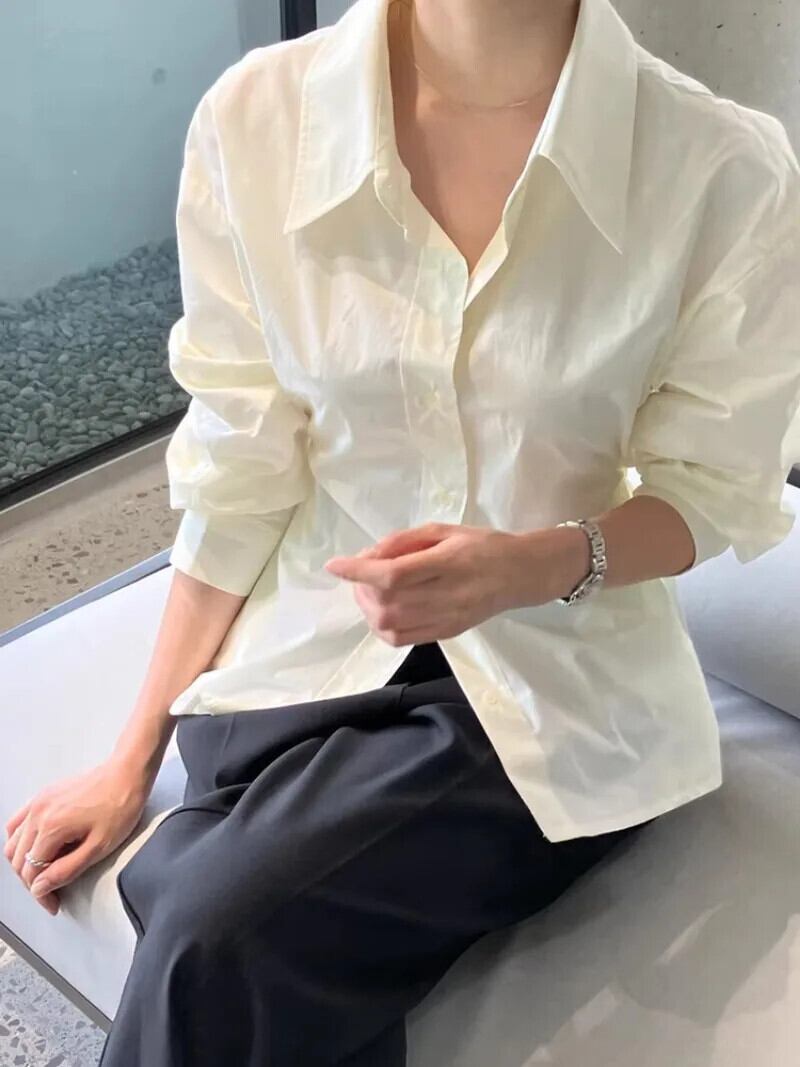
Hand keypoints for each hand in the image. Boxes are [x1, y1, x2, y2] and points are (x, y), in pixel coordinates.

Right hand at [3, 757, 150, 915]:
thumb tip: (41, 888)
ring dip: (24, 863)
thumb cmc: (120, 805)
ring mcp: (38, 802)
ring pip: (13, 843)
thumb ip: (66, 870)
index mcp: (51, 827)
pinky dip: (20, 841)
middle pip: (18, 860)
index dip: (42, 894)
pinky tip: (35, 848)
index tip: (54, 904)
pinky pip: (17, 822)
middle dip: (32, 882)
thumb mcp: (99, 847)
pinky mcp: (43, 795)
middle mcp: (38, 813)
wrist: (127, 773)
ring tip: (45, 873)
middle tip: (51, 893)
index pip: (31, 873)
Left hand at [324, 521, 529, 645]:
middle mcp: (448, 595)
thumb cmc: (483, 545)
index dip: (358, 571)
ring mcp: (448, 619)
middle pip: (387, 602)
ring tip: (370, 591)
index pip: (393, 574)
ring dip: (368, 609)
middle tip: (361, 572)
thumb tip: (367, 557)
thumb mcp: (445, 530)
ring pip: (390, 625)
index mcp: (448, 562)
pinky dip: (381, 626)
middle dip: (361, 588)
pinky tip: (382, 609)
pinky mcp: (447, 633)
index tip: (335, 565)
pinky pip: (402, 639)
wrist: (522, 574)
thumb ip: (404, 541)